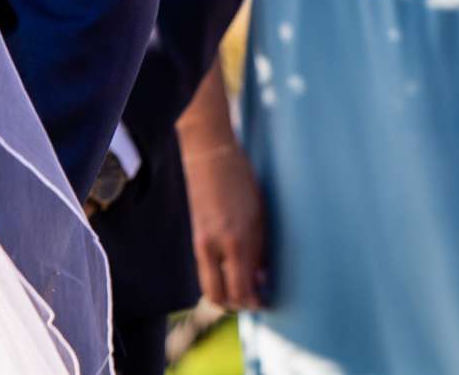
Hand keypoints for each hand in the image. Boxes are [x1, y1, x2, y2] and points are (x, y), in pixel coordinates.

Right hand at [181, 140, 271, 309]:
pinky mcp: (192, 235)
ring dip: (225, 291)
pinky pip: (203, 268)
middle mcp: (213, 246)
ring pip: (208, 285)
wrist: (209, 154)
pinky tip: (231, 264)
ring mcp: (199, 241)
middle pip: (219, 297)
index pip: (241, 290)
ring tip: (244, 282)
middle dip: (237, 304)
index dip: (254, 303)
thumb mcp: (259, 215)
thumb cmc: (241, 179)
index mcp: (235, 240)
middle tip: (254, 298)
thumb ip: (259, 250)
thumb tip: (262, 279)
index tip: (266, 302)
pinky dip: (217, 274)